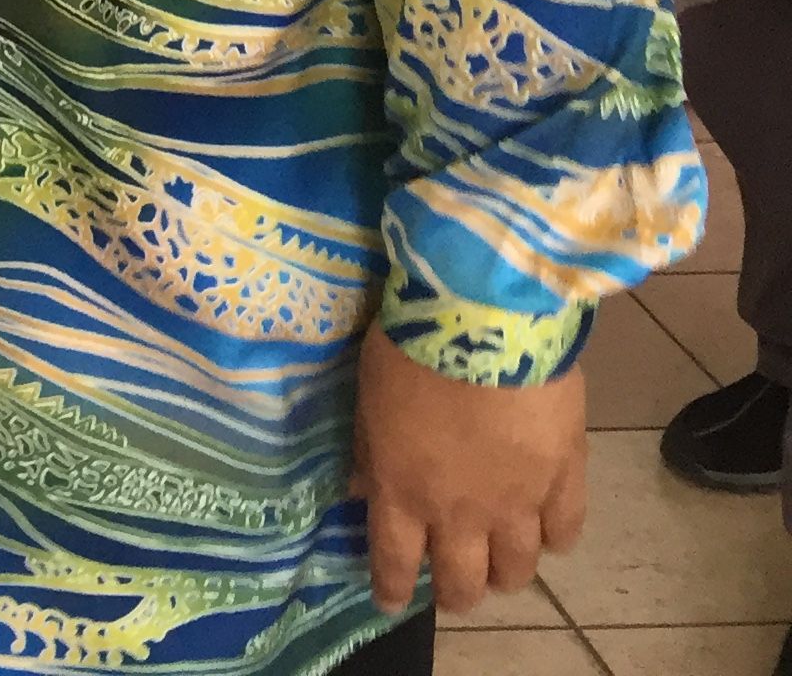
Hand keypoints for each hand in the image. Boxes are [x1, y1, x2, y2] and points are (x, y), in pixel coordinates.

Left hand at [352, 327, 585, 619]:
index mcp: (403, 492)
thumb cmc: (412, 352)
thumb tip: (361, 492)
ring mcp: (518, 502)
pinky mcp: (565, 480)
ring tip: (501, 568)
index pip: (396, 562)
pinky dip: (556, 539)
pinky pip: (566, 532)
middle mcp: (460, 513)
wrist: (485, 325)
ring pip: (518, 569)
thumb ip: (370, 453)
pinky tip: (549, 534)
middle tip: (455, 589)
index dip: (394, 589)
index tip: (393, 603)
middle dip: (457, 593)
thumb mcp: (368, 401)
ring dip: (506, 574)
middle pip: (464, 581)